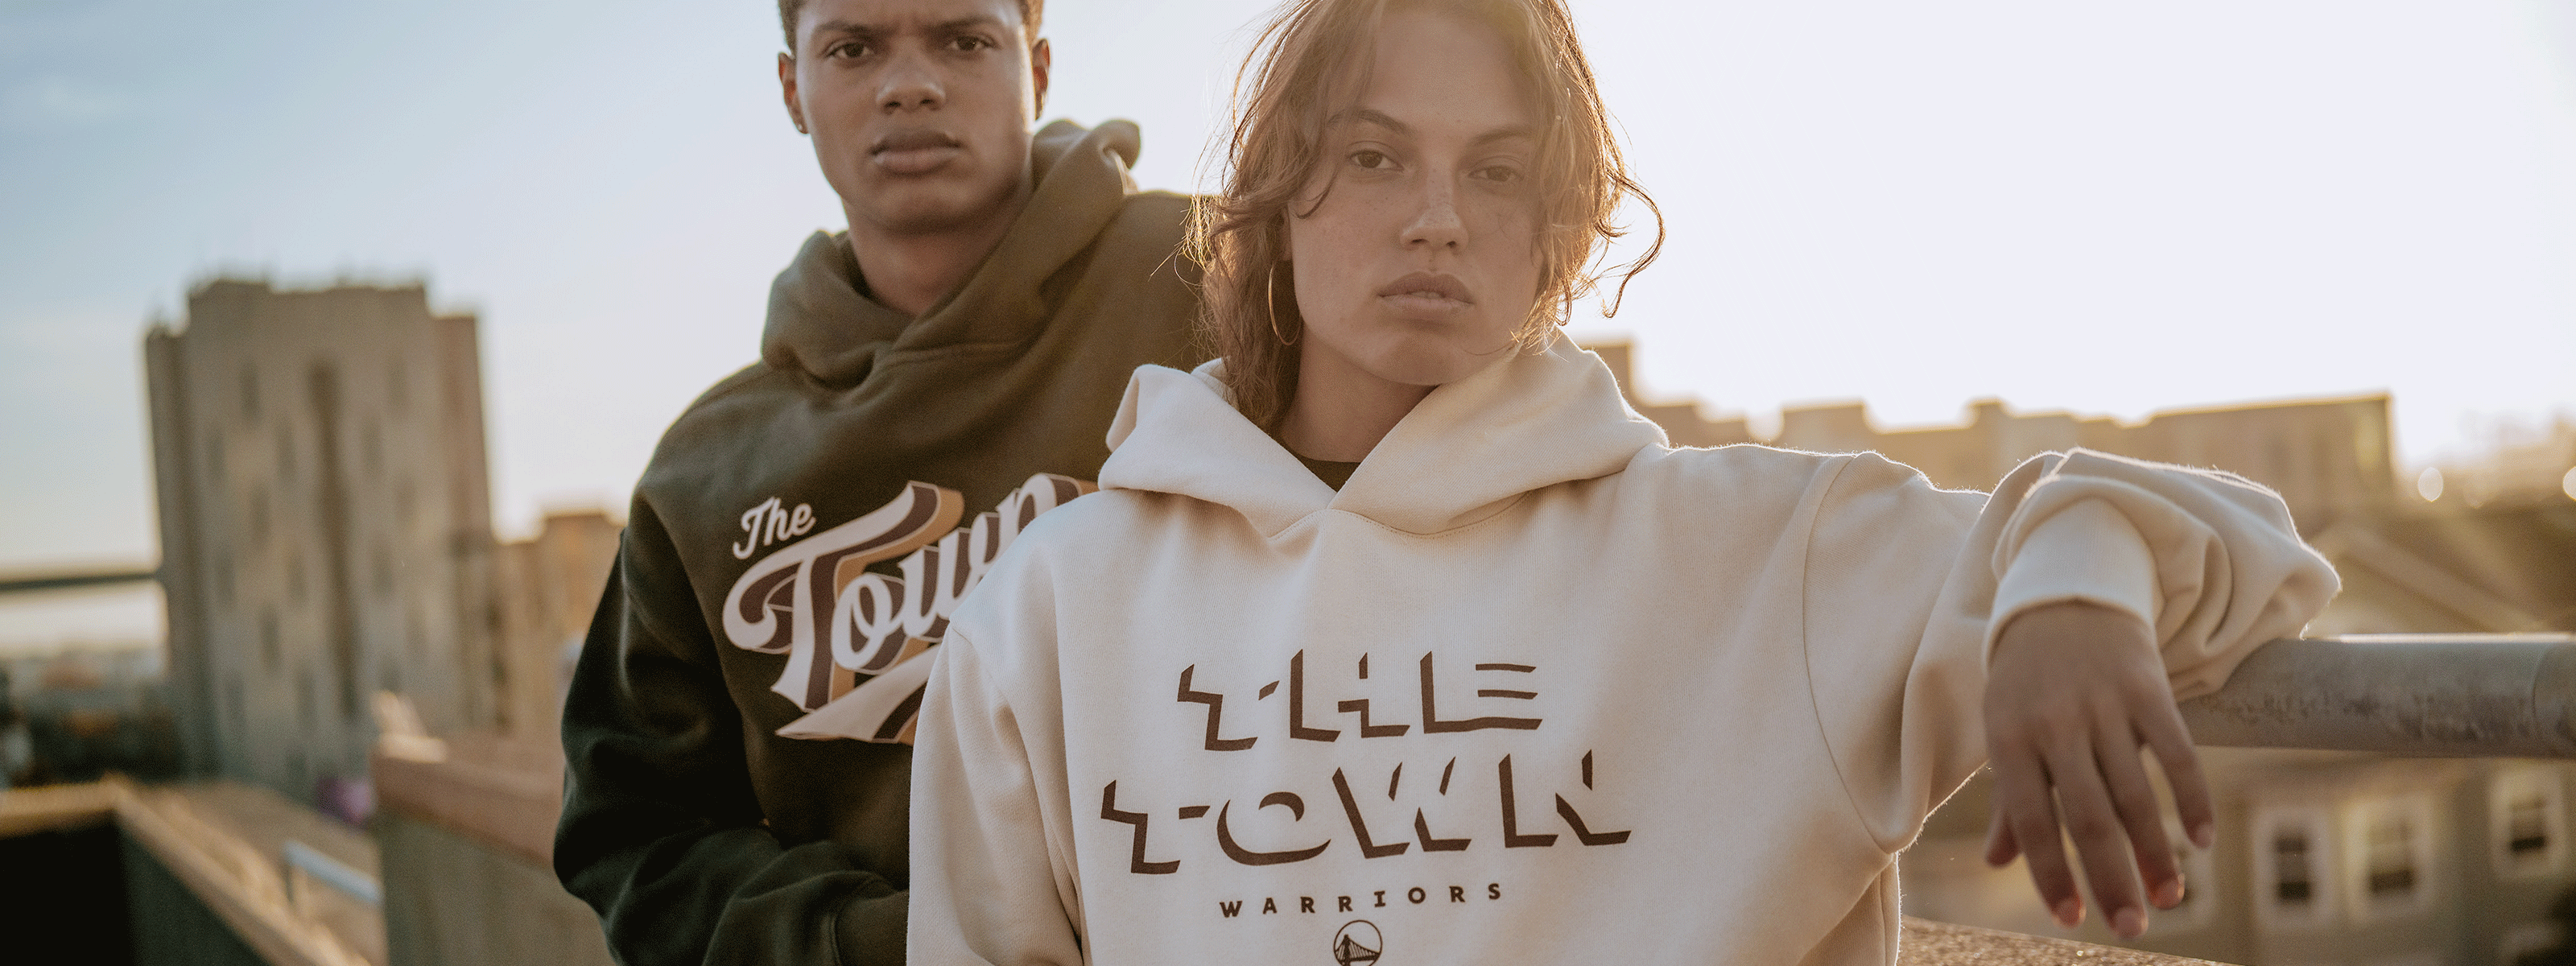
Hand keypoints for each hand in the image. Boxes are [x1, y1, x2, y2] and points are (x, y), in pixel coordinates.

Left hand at [1982, 600, 2210, 938]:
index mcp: (2009, 737)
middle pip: (2087, 816)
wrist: (2064, 594)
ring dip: (2155, 853)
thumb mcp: (2005, 729)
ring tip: (2170, 897)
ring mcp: (2103, 705)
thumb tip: (1999, 861)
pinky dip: (2192, 800)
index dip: (2050, 872)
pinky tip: (2200, 842)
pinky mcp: (2148, 688)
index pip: (2030, 819)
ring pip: (2135, 794)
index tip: (2072, 918)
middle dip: (2110, 878)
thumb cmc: (2027, 678)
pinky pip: (2177, 753)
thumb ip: (2008, 798)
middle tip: (2132, 927)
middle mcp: (2054, 723)